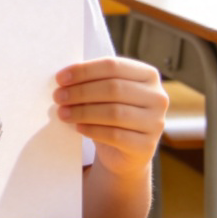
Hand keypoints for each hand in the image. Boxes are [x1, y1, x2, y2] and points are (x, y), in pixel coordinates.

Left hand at [54, 56, 168, 177]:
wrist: (123, 151)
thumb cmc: (110, 111)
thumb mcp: (104, 91)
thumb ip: (92, 80)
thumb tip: (64, 78)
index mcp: (147, 74)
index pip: (112, 66)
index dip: (83, 71)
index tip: (60, 78)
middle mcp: (157, 97)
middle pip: (113, 88)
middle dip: (80, 92)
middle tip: (58, 96)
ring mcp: (156, 123)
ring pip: (114, 112)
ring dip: (82, 112)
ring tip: (62, 113)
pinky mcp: (147, 146)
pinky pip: (115, 135)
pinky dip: (92, 130)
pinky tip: (78, 127)